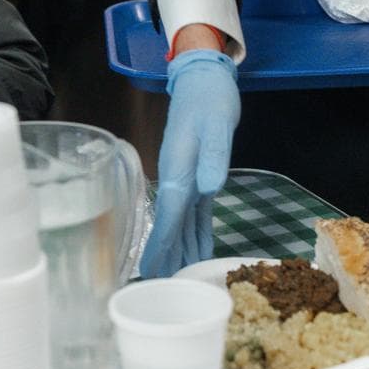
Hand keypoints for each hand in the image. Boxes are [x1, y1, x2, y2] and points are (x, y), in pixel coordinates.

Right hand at [139, 46, 238, 277]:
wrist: (204, 77)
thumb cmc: (210, 98)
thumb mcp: (218, 122)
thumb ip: (214, 154)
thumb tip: (209, 189)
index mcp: (179, 169)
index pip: (169, 215)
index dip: (160, 245)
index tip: (150, 272)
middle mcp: (178, 178)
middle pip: (171, 226)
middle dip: (166, 258)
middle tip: (161, 291)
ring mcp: (186, 178)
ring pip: (182, 224)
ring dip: (179, 251)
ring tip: (177, 282)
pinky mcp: (198, 176)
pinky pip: (195, 213)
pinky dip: (195, 234)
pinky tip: (196, 252)